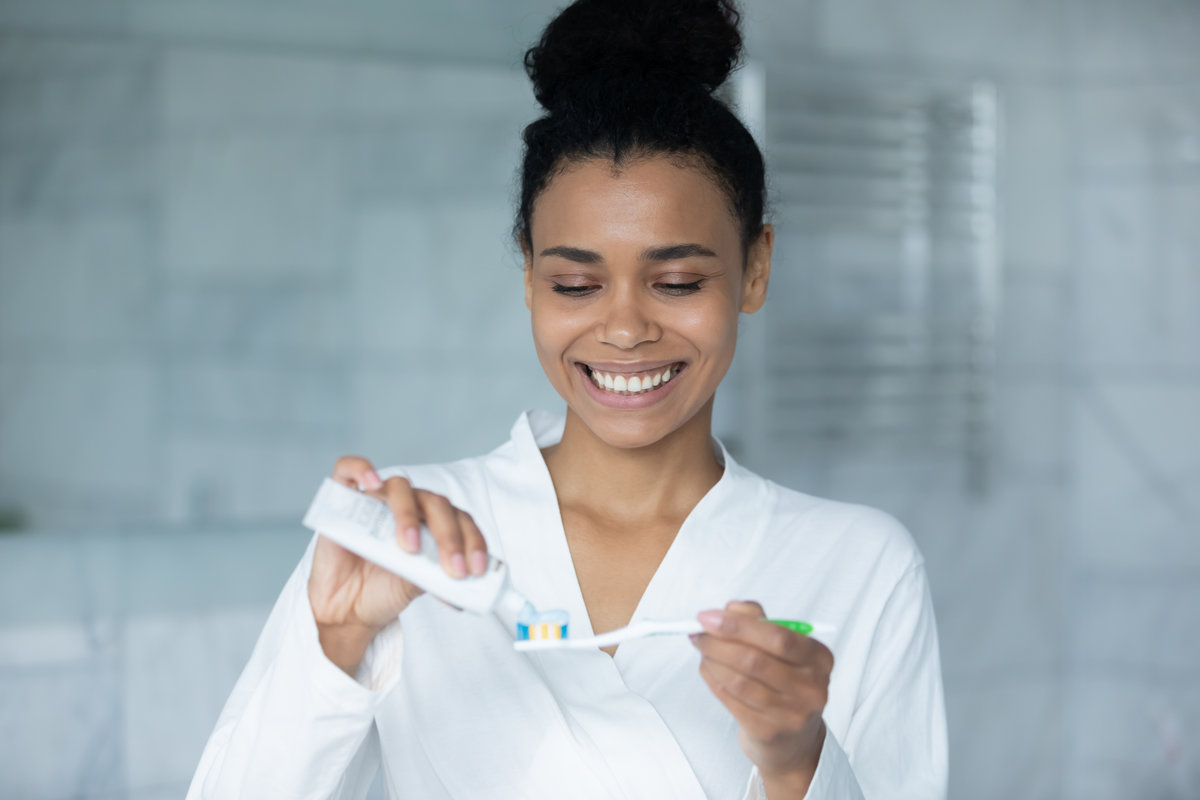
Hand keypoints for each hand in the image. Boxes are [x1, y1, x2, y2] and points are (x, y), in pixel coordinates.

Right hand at [307, 456, 489, 673]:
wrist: (347, 609)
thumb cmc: (385, 591)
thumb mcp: (420, 586)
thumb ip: (441, 576)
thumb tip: (469, 583)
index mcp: (433, 522)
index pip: (460, 518)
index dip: (473, 540)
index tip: (476, 569)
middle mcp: (408, 507)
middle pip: (435, 503)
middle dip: (449, 536)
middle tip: (453, 569)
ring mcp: (376, 502)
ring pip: (400, 487)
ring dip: (408, 515)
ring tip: (410, 549)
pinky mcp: (343, 501)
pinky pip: (347, 470)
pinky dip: (361, 469)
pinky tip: (373, 483)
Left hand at [691, 600, 832, 796]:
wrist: (792, 738)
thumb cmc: (784, 680)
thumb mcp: (781, 647)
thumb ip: (757, 619)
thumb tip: (730, 608)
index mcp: (819, 658)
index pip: (778, 636)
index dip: (738, 625)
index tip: (708, 617)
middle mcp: (811, 688)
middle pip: (754, 659)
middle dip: (718, 642)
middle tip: (697, 633)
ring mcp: (791, 714)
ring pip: (739, 680)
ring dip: (712, 661)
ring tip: (702, 649)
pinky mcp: (768, 731)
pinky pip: (731, 699)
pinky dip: (713, 680)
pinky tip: (708, 668)